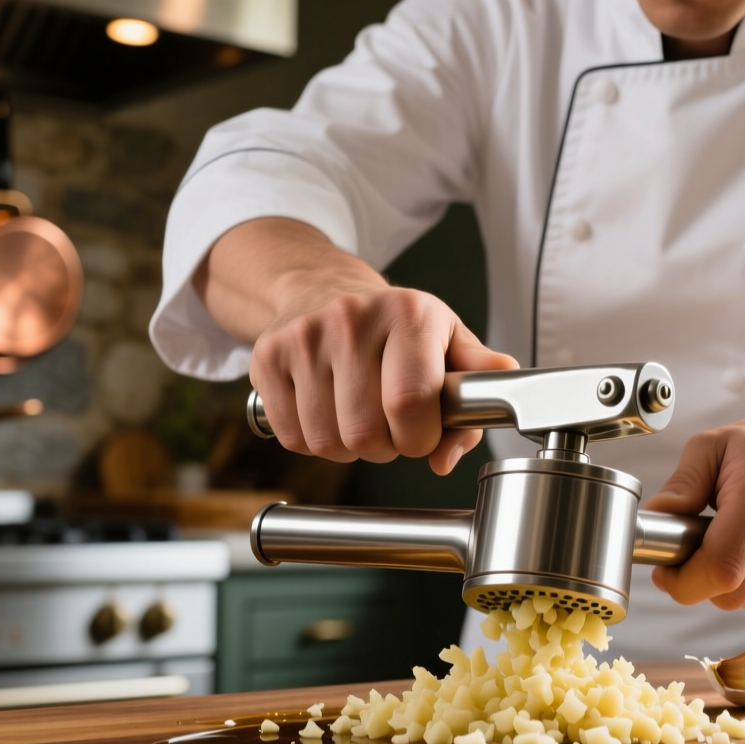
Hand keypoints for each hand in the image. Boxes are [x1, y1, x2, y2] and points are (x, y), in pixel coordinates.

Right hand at [250, 283, 516, 473]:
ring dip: (349, 448)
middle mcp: (351, 318)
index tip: (422, 434)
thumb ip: (476, 391)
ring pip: (327, 441)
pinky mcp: (267, 358)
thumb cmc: (394, 325)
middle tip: (391, 426)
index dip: (420, 438)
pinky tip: (328, 414)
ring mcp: (303, 338)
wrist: (322, 288)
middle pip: (366, 432)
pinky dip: (314, 442)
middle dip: (386, 447)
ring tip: (359, 418)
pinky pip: (294, 437)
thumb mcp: (449, 340)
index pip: (411, 402)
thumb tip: (449, 455)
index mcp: (408, 313)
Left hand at [644, 408, 744, 609]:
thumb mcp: (711, 447)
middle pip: (731, 593)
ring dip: (723, 581)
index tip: (665, 570)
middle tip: (691, 549)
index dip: (684, 581)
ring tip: (727, 539)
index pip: (722, 566)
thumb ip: (682, 485)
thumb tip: (657, 518)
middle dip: (698, 581)